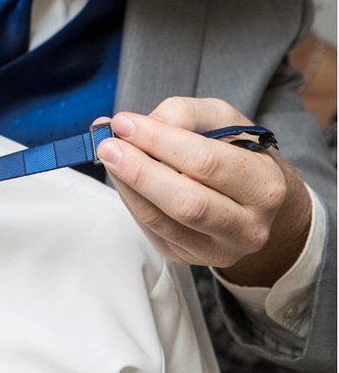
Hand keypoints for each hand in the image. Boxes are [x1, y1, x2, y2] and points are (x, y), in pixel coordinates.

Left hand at [95, 97, 311, 285]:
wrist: (253, 199)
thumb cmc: (234, 152)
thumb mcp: (221, 119)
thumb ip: (182, 114)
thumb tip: (136, 125)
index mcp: (265, 185)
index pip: (206, 162)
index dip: (159, 141)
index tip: (124, 122)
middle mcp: (248, 226)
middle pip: (187, 202)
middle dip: (140, 171)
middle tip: (107, 145)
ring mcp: (218, 250)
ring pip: (162, 220)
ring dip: (127, 185)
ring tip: (107, 156)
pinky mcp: (188, 257)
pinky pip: (150, 229)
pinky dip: (130, 200)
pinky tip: (121, 177)